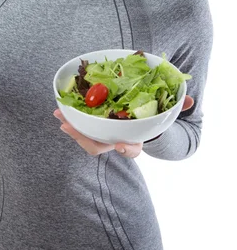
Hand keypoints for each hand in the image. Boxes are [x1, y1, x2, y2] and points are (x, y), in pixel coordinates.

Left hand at [53, 95, 194, 157]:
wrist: (142, 125)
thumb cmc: (153, 118)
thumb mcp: (166, 112)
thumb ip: (178, 106)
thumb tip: (190, 99)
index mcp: (134, 140)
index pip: (130, 150)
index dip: (125, 150)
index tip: (120, 146)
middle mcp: (116, 141)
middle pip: (99, 147)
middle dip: (84, 139)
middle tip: (70, 128)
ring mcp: (103, 136)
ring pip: (86, 139)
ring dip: (72, 129)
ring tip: (60, 117)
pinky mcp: (93, 128)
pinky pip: (80, 128)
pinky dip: (70, 120)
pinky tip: (61, 110)